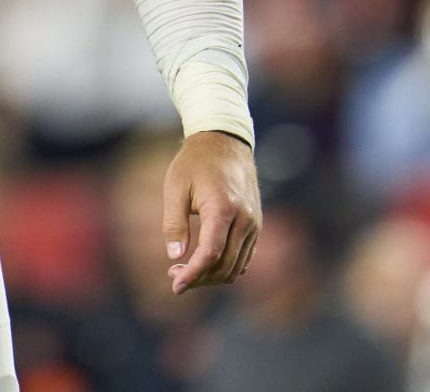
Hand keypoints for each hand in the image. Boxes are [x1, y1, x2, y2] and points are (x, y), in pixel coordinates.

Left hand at [162, 130, 259, 293]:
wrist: (226, 143)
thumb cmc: (195, 163)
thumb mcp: (175, 187)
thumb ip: (174, 223)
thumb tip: (175, 256)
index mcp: (223, 208)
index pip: (211, 254)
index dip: (193, 275)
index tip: (175, 287)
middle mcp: (245, 220)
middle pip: (225, 266)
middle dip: (199, 278)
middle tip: (173, 275)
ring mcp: (254, 224)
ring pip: (236, 267)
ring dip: (211, 276)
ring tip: (184, 269)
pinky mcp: (256, 226)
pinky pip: (244, 257)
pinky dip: (225, 267)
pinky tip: (204, 263)